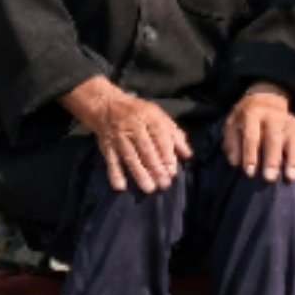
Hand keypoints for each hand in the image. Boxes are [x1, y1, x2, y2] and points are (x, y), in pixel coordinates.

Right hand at [73, 80, 191, 196]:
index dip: (166, 154)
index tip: (172, 170)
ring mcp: (119, 137)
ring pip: (130, 157)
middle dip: (156, 167)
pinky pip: (111, 161)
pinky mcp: (107, 146)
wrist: (106, 106)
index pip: (160, 136)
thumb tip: (187, 154)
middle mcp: (133, 127)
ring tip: (149, 188)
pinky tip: (121, 186)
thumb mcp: (158, 116)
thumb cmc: (138, 113)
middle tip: (164, 183)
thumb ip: (174, 135)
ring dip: (139, 173)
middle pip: (146, 149)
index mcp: (149, 118)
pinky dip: (115, 174)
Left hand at [223, 86, 294, 181]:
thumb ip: (232, 143)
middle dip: (272, 159)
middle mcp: (273, 116)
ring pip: (294, 140)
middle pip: (274, 138)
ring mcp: (289, 122)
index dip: (250, 154)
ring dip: (293, 159)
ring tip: (291, 177)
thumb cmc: (246, 119)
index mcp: (253, 114)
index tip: (250, 172)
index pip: (252, 135)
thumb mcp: (232, 125)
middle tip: (270, 177)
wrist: (266, 99)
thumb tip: (236, 162)